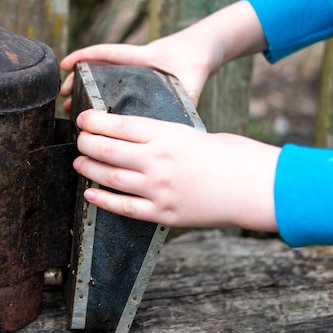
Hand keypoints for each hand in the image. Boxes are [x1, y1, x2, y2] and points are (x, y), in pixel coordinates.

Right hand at [60, 0, 266, 110]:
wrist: (204, 50)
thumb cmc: (196, 61)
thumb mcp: (193, 81)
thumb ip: (189, 101)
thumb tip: (185, 128)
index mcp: (142, 58)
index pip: (108, 53)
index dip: (85, 56)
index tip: (65, 64)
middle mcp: (132, 64)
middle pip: (97, 68)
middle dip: (77, 80)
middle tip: (63, 98)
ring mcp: (131, 71)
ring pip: (100, 78)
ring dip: (84, 89)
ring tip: (70, 107)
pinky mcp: (135, 79)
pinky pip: (110, 85)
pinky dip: (97, 93)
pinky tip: (91, 112)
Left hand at [73, 109, 279, 231]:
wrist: (254, 186)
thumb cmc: (226, 154)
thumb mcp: (190, 132)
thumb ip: (159, 135)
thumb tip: (127, 137)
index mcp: (166, 135)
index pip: (118, 125)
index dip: (94, 121)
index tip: (82, 119)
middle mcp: (157, 160)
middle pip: (107, 149)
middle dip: (86, 143)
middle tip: (78, 140)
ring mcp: (158, 188)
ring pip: (110, 177)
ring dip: (88, 168)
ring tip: (79, 162)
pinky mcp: (163, 212)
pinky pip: (124, 207)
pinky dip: (102, 199)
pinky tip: (90, 194)